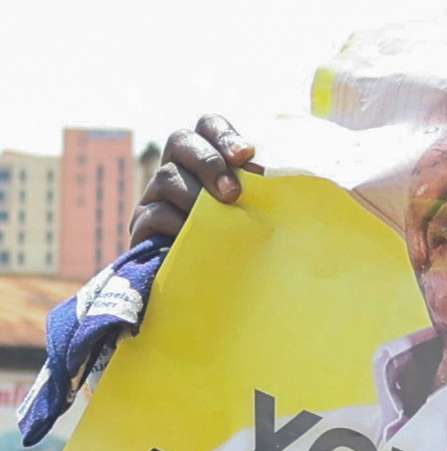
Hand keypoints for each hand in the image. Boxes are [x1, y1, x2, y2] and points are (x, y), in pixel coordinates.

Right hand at [130, 114, 254, 246]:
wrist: (214, 287)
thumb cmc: (244, 241)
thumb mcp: (255, 210)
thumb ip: (259, 189)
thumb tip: (262, 174)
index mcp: (206, 160)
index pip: (208, 126)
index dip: (223, 134)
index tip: (245, 154)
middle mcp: (178, 169)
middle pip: (181, 140)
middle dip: (208, 162)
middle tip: (233, 193)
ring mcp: (156, 196)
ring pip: (167, 177)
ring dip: (196, 196)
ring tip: (219, 219)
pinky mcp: (143, 226)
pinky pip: (156, 214)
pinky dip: (178, 223)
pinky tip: (196, 237)